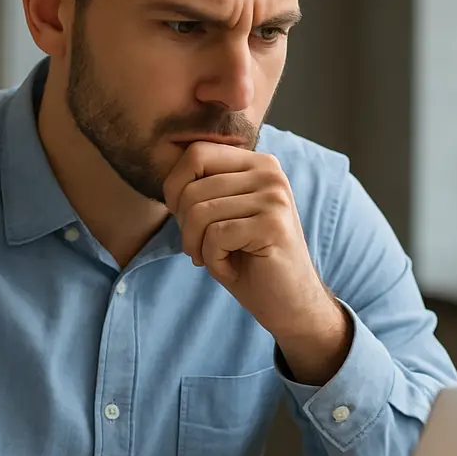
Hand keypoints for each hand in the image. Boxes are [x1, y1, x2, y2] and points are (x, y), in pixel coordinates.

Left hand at [162, 142, 332, 341]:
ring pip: (200, 213)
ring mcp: (274, 197)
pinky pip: (216, 237)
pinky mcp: (272, 225)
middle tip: (202, 250)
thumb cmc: (249, 261)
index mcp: (257, 163)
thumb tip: (167, 179)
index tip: (184, 220)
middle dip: (185, 228)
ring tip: (218, 260)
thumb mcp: (222, 216)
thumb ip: (203, 189)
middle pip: (193, 188)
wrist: (288, 303)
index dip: (175, 188)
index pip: (197, 152)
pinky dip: (213, 261)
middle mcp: (269, 172)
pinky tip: (232, 270)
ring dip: (198, 247)